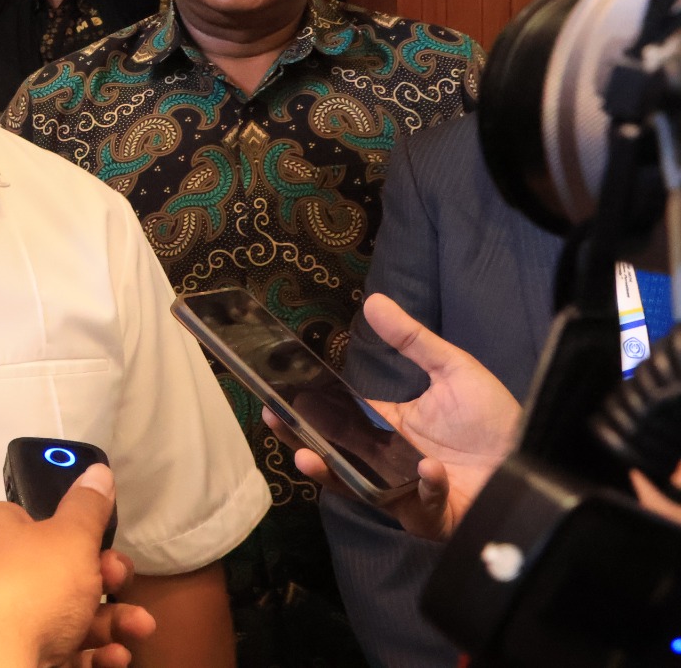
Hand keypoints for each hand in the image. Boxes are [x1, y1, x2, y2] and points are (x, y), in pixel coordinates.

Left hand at [0, 465, 153, 667]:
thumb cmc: (30, 585)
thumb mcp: (70, 536)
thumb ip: (89, 507)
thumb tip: (97, 472)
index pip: (36, 520)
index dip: (75, 529)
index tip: (105, 537)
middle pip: (61, 570)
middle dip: (105, 577)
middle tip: (121, 578)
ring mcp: (5, 619)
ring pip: (68, 614)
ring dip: (112, 620)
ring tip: (140, 626)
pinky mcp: (17, 654)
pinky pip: (61, 648)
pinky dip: (92, 651)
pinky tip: (117, 656)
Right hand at [263, 293, 519, 541]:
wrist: (539, 460)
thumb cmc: (496, 420)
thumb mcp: (453, 370)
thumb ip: (412, 340)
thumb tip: (373, 300)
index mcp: (388, 428)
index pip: (336, 420)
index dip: (306, 411)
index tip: (277, 397)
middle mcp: (388, 462)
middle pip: (333, 454)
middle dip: (301, 441)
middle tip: (277, 424)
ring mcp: (404, 492)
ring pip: (356, 487)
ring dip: (332, 473)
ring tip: (311, 457)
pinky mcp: (431, 516)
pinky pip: (416, 506)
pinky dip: (421, 489)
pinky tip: (428, 470)